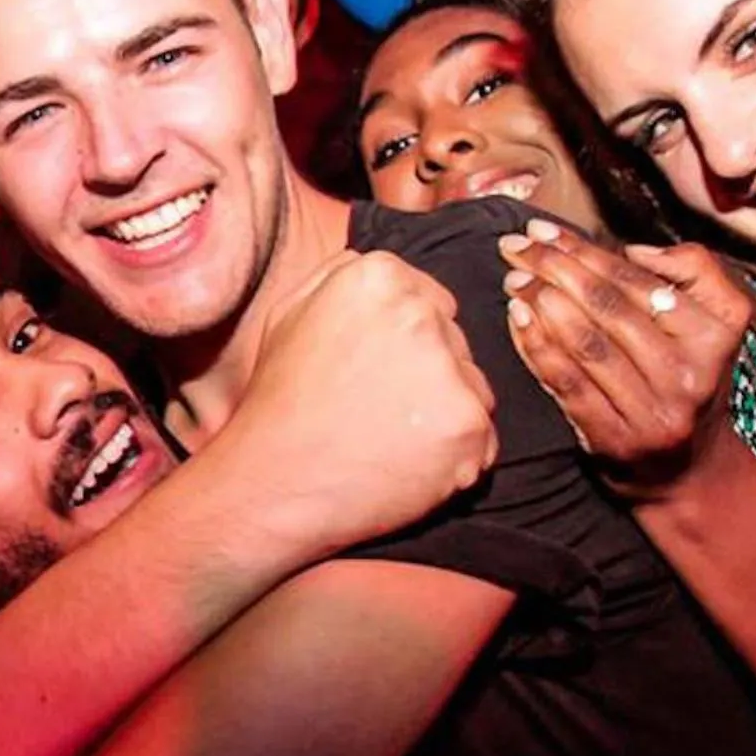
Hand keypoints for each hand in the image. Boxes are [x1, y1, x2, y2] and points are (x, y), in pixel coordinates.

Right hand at [223, 250, 496, 560]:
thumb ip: (341, 277)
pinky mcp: (466, 425)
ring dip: (446, 417)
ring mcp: (448, 371)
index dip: (407, 347)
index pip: (434, 304)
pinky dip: (456, 460)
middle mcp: (420, 314)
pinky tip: (407, 466)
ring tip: (389, 440)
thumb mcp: (290, 314)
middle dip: (430, 378)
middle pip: (457, 346)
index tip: (374, 375)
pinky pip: (483, 440)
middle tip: (378, 411)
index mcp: (379, 277)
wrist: (273, 483)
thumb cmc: (279, 404)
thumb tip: (384, 272)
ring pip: (474, 391)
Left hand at [499, 223, 749, 499]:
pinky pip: (568, 383)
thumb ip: (692, 274)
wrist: (689, 470)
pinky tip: (516, 318)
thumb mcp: (716, 325)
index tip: (543, 231)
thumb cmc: (689, 379)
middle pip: (609, 307)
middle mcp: (690, 374)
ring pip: (587, 343)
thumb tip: (634, 251)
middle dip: (555, 269)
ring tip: (513, 277)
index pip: (638, 282)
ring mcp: (653, 411)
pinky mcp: (616, 440)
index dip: (585, 251)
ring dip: (541, 302)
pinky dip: (536, 346)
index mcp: (716, 336)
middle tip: (515, 246)